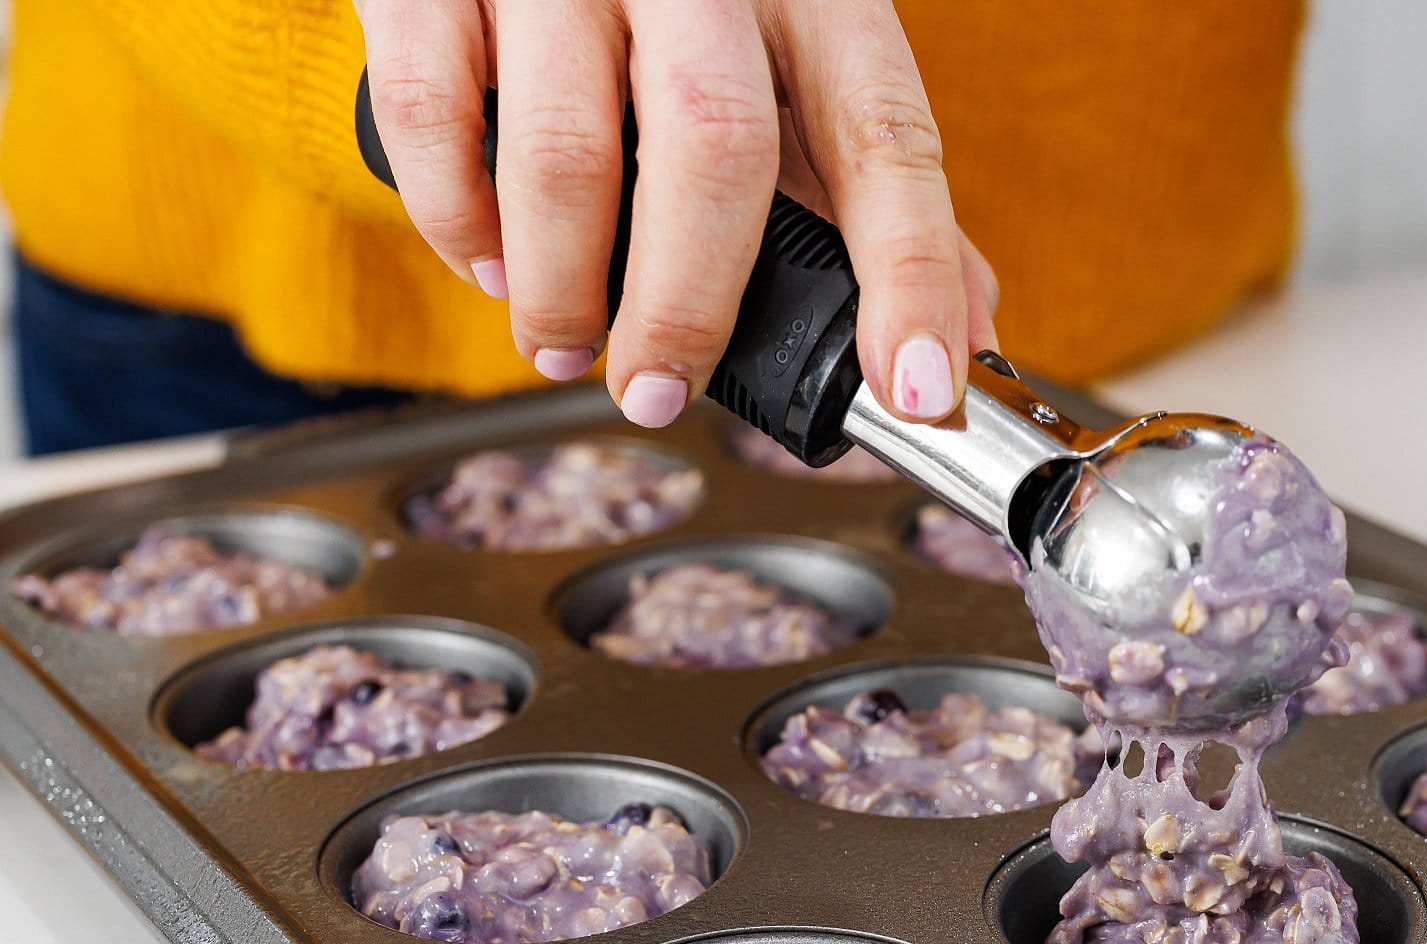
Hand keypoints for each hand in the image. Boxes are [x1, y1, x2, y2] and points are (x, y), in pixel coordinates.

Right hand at [358, 0, 998, 427]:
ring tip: (565, 342)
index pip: (884, 134)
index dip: (911, 270)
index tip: (916, 385)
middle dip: (690, 307)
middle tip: (660, 390)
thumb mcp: (792, 53)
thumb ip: (871, 184)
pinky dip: (462, 222)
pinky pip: (442, 120)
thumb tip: (967, 330)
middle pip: (715, 149)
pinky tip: (489, 259)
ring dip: (564, 289)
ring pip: (565, 152)